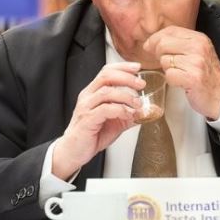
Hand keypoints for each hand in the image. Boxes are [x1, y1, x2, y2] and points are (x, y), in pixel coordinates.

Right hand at [52, 62, 144, 179]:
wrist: (73, 152)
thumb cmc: (90, 135)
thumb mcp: (114, 122)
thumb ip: (128, 115)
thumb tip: (146, 112)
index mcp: (92, 93)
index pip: (106, 71)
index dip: (122, 67)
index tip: (137, 67)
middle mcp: (88, 97)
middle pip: (106, 76)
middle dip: (126, 77)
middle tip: (141, 84)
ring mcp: (86, 107)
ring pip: (106, 92)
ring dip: (126, 95)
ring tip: (137, 103)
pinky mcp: (87, 120)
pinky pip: (105, 109)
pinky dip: (120, 110)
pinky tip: (129, 114)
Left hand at [144, 26, 219, 120]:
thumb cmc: (206, 75)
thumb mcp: (197, 52)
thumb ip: (179, 44)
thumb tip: (151, 43)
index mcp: (199, 38)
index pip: (170, 30)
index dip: (155, 38)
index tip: (150, 46)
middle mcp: (198, 47)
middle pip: (163, 44)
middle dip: (158, 54)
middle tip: (167, 63)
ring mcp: (196, 62)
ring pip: (164, 60)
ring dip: (168, 69)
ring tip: (180, 74)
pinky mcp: (192, 78)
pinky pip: (169, 75)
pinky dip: (172, 80)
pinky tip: (182, 82)